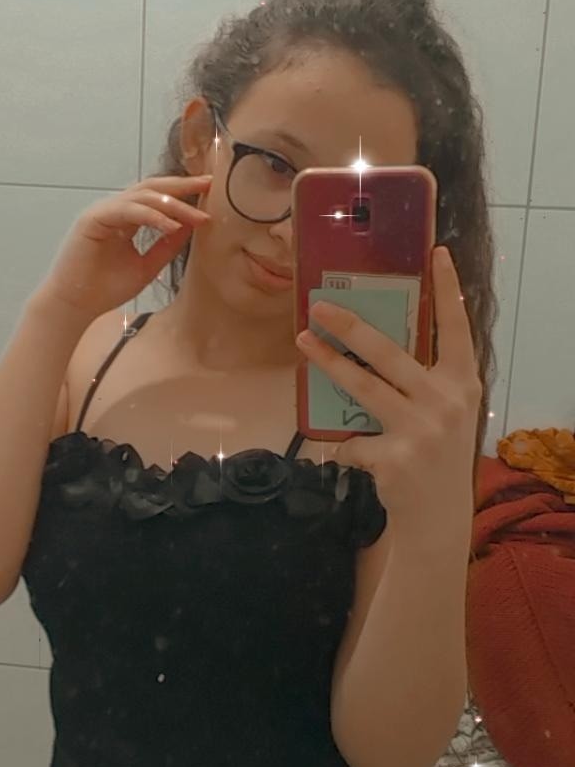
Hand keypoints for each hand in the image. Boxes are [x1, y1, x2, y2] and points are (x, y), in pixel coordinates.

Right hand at [33, 174, 211, 319]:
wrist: (75, 306)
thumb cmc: (106, 289)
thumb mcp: (148, 266)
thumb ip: (167, 246)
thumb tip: (191, 226)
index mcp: (125, 218)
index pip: (157, 196)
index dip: (183, 192)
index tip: (210, 192)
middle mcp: (114, 209)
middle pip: (151, 188)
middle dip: (181, 186)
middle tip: (209, 184)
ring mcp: (102, 211)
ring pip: (142, 196)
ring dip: (172, 204)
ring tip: (197, 214)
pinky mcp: (92, 219)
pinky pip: (127, 211)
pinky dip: (151, 216)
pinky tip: (171, 225)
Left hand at [295, 247, 481, 531]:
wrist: (438, 513)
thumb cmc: (437, 450)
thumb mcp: (448, 410)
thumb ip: (426, 379)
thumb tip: (373, 340)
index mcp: (463, 383)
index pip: (458, 328)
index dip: (448, 290)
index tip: (436, 253)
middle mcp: (446, 401)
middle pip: (389, 352)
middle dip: (350, 326)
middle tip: (320, 306)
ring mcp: (420, 429)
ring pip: (362, 387)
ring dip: (328, 362)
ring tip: (303, 341)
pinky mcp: (393, 457)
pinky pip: (352, 440)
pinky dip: (347, 445)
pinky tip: (356, 456)